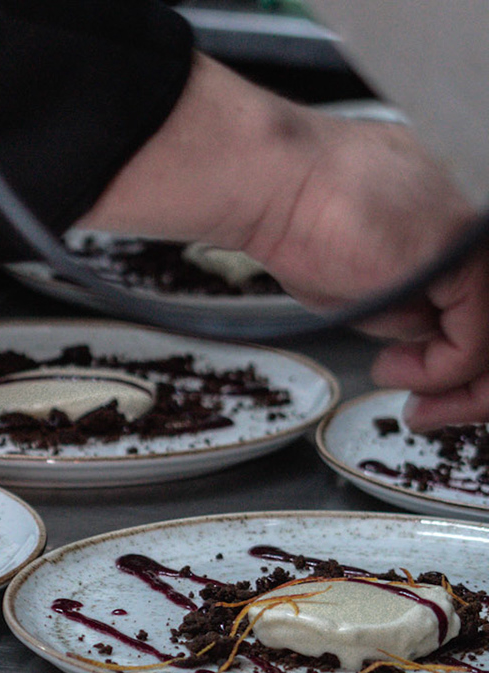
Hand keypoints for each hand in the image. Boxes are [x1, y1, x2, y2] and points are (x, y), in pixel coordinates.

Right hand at [247, 116, 488, 430]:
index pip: (476, 312)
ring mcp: (478, 242)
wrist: (276, 186)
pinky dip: (439, 371)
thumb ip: (407, 305)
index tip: (423, 394)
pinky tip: (396, 368)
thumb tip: (420, 335)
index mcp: (454, 231)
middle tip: (427, 414)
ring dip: (455, 388)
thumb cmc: (297, 222)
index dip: (455, 364)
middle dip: (468, 389)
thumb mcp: (365, 285)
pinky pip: (477, 339)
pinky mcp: (469, 258)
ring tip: (409, 395)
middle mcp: (475, 234)